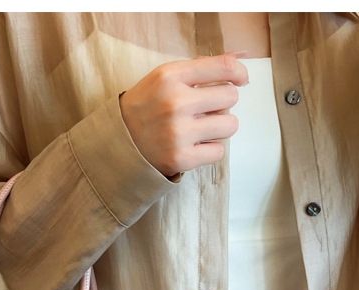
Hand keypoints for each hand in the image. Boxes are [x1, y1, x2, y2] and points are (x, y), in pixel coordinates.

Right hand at [119, 52, 249, 177]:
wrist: (117, 142)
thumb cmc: (146, 107)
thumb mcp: (165, 78)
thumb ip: (200, 68)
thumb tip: (239, 63)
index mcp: (171, 77)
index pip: (224, 68)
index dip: (239, 73)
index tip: (240, 80)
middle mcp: (175, 103)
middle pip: (230, 97)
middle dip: (222, 103)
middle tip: (204, 111)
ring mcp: (178, 133)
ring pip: (229, 125)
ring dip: (219, 128)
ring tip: (200, 129)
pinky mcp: (180, 158)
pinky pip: (218, 151)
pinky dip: (210, 150)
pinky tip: (194, 146)